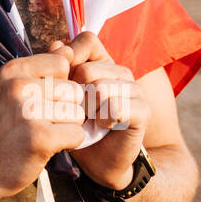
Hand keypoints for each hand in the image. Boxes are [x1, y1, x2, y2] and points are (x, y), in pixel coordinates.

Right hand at [0, 52, 86, 201]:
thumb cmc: (5, 125)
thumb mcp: (15, 87)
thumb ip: (43, 66)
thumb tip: (66, 47)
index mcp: (13, 69)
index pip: (62, 63)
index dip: (61, 83)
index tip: (45, 98)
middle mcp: (18, 86)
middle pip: (74, 90)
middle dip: (67, 107)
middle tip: (44, 120)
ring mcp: (28, 112)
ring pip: (78, 113)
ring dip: (68, 126)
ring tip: (44, 131)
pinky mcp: (39, 138)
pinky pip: (77, 134)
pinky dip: (69, 143)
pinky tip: (49, 146)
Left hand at [48, 31, 148, 190]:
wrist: (98, 161)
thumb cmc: (77, 125)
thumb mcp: (61, 95)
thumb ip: (58, 68)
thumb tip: (57, 44)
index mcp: (101, 63)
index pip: (87, 40)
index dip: (70, 58)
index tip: (63, 82)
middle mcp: (120, 71)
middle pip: (87, 69)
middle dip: (74, 95)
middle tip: (78, 111)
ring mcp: (135, 89)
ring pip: (100, 88)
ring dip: (88, 111)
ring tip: (91, 120)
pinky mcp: (143, 110)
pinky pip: (116, 107)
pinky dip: (104, 120)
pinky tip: (104, 127)